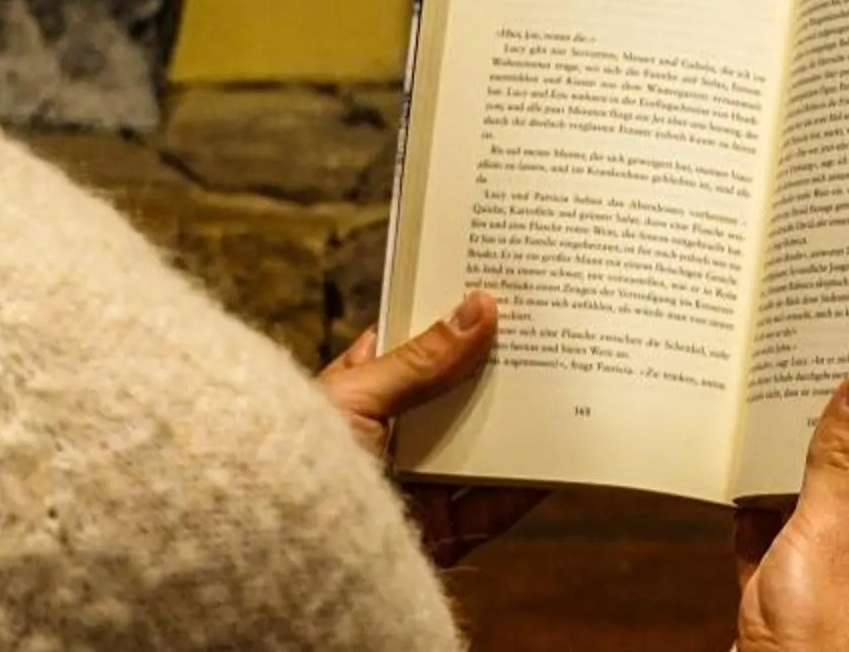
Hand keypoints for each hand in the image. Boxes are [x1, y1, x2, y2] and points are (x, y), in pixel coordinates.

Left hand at [318, 291, 545, 567]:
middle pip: (455, 395)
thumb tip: (478, 308)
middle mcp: (390, 439)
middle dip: (497, 366)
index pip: (409, 345)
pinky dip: (527, 484)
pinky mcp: (441, 533)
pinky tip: (559, 455)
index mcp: (357, 396)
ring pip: (480, 447)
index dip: (450, 316)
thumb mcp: (355, 401)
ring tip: (567, 382)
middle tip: (548, 327)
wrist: (281, 562)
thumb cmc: (292, 469)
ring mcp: (417, 486)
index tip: (496, 285)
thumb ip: (420, 362)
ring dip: (519, 421)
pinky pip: (493, 507)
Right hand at [731, 371, 848, 651]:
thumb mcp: (828, 537)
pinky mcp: (793, 613)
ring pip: (825, 517)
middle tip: (830, 367)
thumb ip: (844, 464)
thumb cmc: (818, 645)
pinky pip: (780, 550)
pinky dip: (762, 517)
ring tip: (779, 405)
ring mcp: (841, 593)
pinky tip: (740, 474)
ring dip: (800, 473)